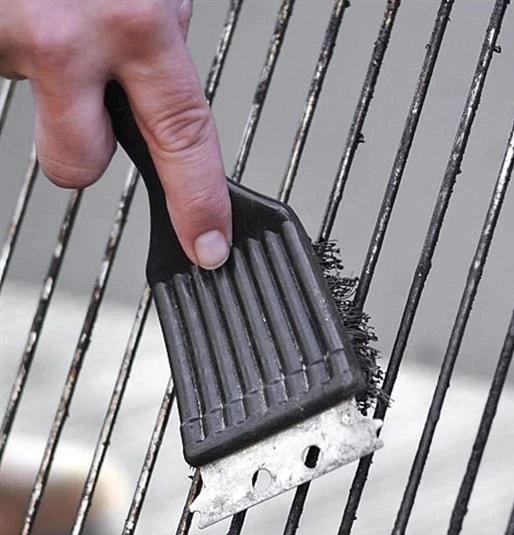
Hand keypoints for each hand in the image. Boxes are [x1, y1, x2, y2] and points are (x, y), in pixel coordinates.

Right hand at [0, 0, 230, 268]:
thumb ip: (154, 30)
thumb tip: (160, 68)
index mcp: (135, 20)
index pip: (187, 139)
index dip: (201, 204)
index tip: (209, 247)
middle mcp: (70, 36)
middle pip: (82, 162)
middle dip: (84, 154)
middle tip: (88, 116)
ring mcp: (12, 39)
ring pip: (37, 111)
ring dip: (46, 84)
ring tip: (46, 28)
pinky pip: (5, 67)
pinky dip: (16, 47)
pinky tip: (25, 13)